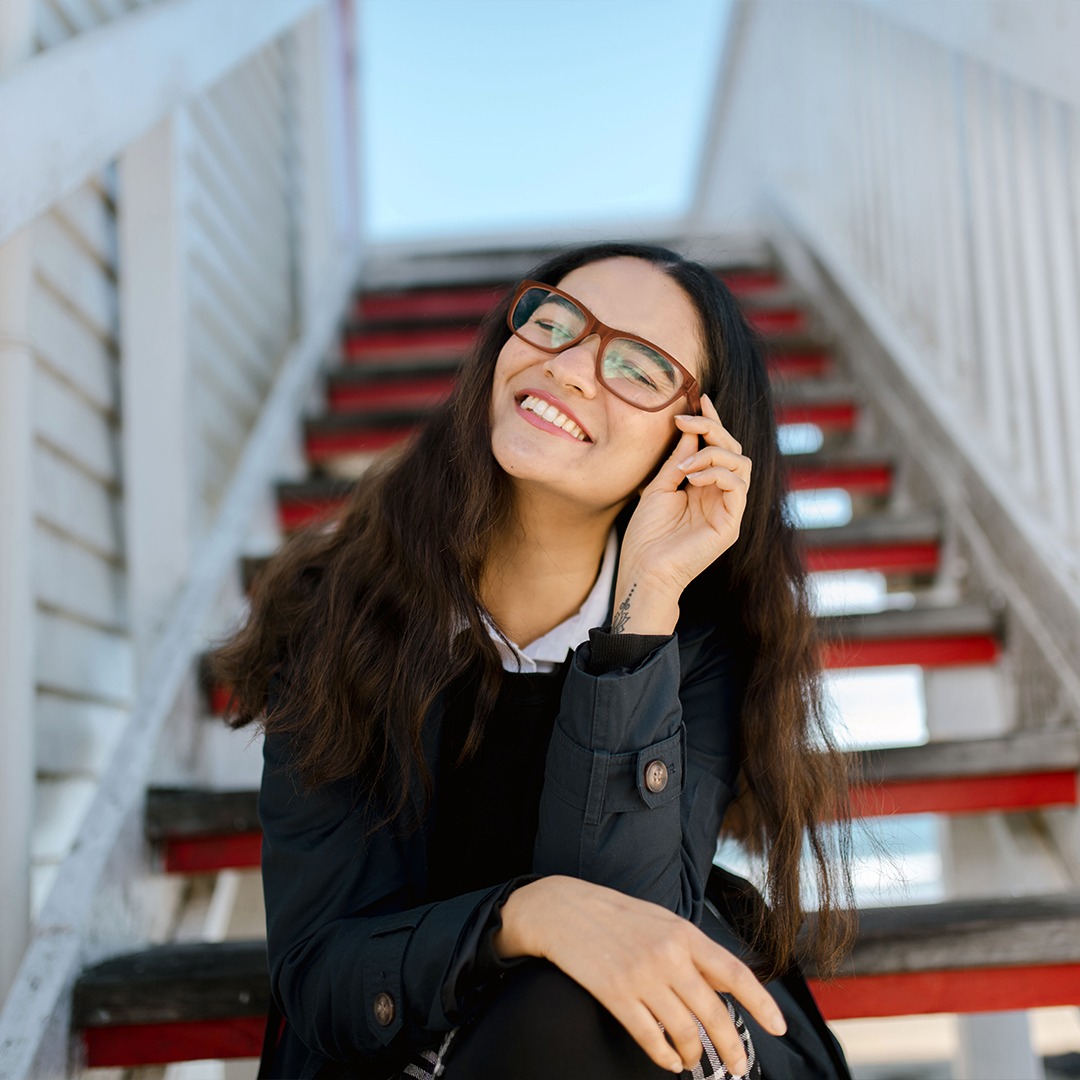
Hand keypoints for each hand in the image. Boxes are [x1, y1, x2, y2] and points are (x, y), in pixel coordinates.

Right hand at [494, 876, 785, 1074]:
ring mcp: (641, 977)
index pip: (735, 974)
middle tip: (738, 1066)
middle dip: (730, 1047)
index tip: (779, 1028)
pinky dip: (664, 1056)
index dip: (762, 1004)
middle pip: (713, 1014)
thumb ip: (692, 951)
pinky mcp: (616, 994)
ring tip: (694, 1061)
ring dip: (693, 1054)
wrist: (565, 910)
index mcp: (684, 934)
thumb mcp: (662, 921)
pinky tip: (669, 1060)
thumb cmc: (617, 915)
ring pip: (683, 1031)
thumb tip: (722, 986)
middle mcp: (668, 956)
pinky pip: (649, 1037)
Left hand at [617, 395, 751, 605]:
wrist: (643, 570)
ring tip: (684, 466)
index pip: (717, 447)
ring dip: (712, 452)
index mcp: (703, 486)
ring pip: (741, 463)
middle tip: (686, 422)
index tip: (699, 399)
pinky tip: (692, 479)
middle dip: (712, 429)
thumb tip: (690, 430)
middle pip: (733, 449)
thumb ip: (678, 460)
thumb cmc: (646, 535)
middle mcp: (719, 496)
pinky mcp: (731, 524)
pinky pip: (738, 486)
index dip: (712, 422)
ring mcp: (728, 510)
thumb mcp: (658, 487)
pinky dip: (717, 473)